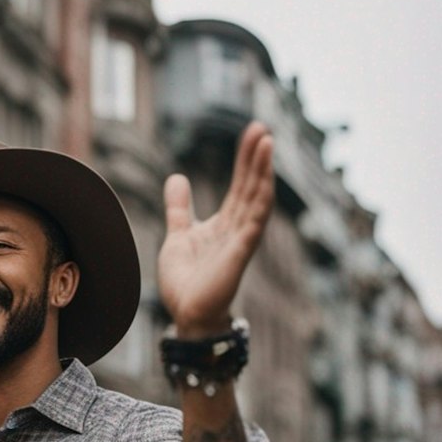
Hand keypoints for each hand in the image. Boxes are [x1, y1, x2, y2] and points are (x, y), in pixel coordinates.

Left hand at [157, 121, 273, 337]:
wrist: (186, 314)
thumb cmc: (186, 281)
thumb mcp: (178, 234)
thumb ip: (179, 208)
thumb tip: (176, 177)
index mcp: (225, 224)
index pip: (240, 185)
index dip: (246, 159)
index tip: (252, 132)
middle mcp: (238, 229)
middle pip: (251, 186)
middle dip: (256, 157)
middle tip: (261, 127)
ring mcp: (241, 241)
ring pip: (257, 199)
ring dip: (262, 171)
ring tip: (266, 141)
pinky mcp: (239, 253)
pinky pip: (254, 222)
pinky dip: (260, 199)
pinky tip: (264, 179)